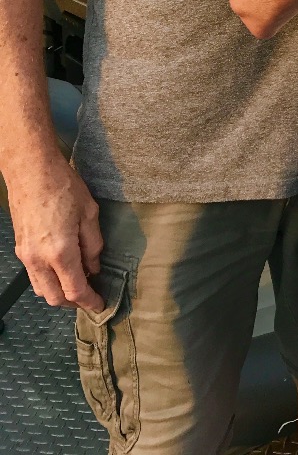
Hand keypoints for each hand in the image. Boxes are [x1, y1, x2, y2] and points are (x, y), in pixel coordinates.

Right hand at [8, 159, 103, 310]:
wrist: (31, 170)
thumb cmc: (63, 186)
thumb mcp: (89, 213)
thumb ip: (93, 245)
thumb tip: (94, 267)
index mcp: (60, 252)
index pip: (75, 290)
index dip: (89, 301)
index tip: (100, 304)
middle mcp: (38, 260)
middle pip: (54, 297)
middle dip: (73, 302)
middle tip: (90, 295)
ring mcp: (25, 255)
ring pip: (41, 289)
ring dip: (59, 293)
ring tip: (77, 281)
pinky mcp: (20, 248)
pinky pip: (34, 275)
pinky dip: (48, 280)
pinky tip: (61, 268)